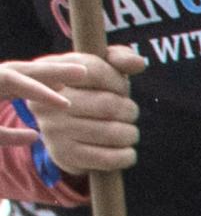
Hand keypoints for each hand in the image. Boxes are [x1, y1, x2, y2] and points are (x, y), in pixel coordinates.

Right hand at [15, 49, 143, 173]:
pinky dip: (127, 155)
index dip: (117, 81)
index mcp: (51, 74)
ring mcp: (53, 130)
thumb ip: (118, 58)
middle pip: (108, 105)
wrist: (63, 129)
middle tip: (129, 112)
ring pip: (112, 132)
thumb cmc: (88, 90)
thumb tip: (138, 63)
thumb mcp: (98, 67)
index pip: (94, 71)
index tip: (120, 88)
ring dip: (131, 133)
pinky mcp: (64, 155)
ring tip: (129, 131)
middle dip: (129, 109)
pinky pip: (108, 158)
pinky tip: (127, 150)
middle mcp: (46, 102)